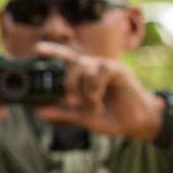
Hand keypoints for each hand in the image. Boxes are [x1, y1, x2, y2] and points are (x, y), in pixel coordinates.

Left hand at [30, 41, 163, 138]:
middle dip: (67, 81)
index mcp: (80, 77)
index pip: (64, 60)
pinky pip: (101, 71)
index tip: (37, 49)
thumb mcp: (81, 118)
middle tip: (71, 101)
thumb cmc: (108, 118)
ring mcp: (105, 67)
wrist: (135, 123)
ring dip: (84, 89)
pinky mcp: (118, 70)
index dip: (52, 51)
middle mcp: (91, 68)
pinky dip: (96, 87)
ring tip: (91, 105)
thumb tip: (38, 112)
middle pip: (72, 62)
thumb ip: (62, 113)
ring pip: (85, 67)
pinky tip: (98, 99)